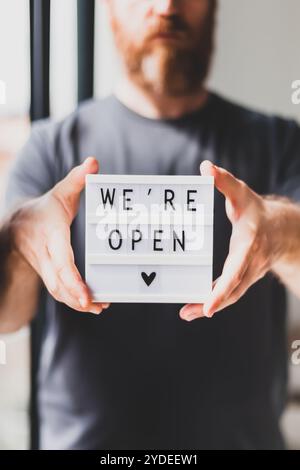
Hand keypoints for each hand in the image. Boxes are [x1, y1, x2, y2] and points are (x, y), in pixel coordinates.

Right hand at [12, 157, 109, 314]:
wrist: (17, 225)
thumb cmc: (44, 209)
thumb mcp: (60, 192)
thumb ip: (77, 179)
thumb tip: (93, 162)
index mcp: (50, 233)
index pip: (59, 259)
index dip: (71, 278)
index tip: (85, 293)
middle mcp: (44, 254)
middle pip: (58, 280)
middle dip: (76, 296)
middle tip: (97, 306)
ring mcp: (43, 266)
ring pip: (56, 290)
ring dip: (76, 302)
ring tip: (98, 307)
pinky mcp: (46, 274)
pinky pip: (57, 291)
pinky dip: (71, 299)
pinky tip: (89, 304)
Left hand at [180, 160, 282, 321]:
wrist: (281, 229)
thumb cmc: (257, 211)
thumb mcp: (242, 193)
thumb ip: (224, 181)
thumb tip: (206, 167)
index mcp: (250, 244)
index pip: (237, 270)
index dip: (223, 288)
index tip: (209, 304)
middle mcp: (251, 263)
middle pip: (233, 289)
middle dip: (212, 303)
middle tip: (187, 313)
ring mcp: (248, 273)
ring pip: (231, 295)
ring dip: (208, 306)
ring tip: (186, 313)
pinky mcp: (243, 277)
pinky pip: (229, 292)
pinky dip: (213, 300)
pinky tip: (194, 306)